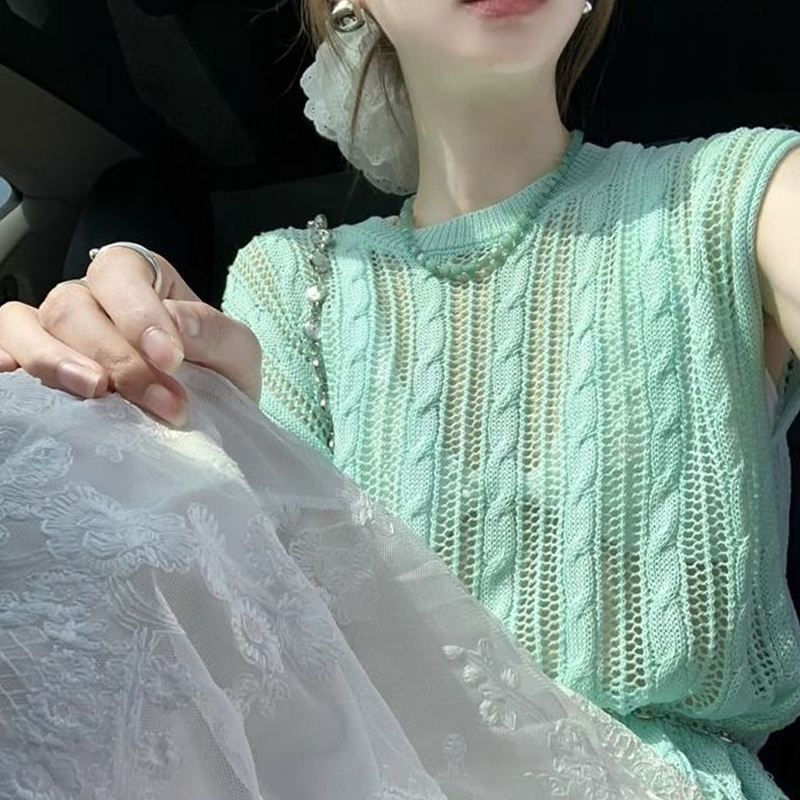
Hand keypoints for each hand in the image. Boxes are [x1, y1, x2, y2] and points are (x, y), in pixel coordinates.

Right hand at [0, 246, 261, 425]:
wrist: (209, 422)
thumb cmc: (221, 377)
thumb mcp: (237, 351)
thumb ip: (213, 331)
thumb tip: (175, 326)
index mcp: (139, 281)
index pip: (119, 271)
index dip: (138, 311)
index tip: (170, 358)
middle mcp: (89, 299)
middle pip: (73, 305)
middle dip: (118, 358)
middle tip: (162, 403)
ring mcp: (54, 333)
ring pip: (23, 325)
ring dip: (54, 360)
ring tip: (93, 392)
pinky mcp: (32, 368)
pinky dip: (5, 367)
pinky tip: (24, 392)